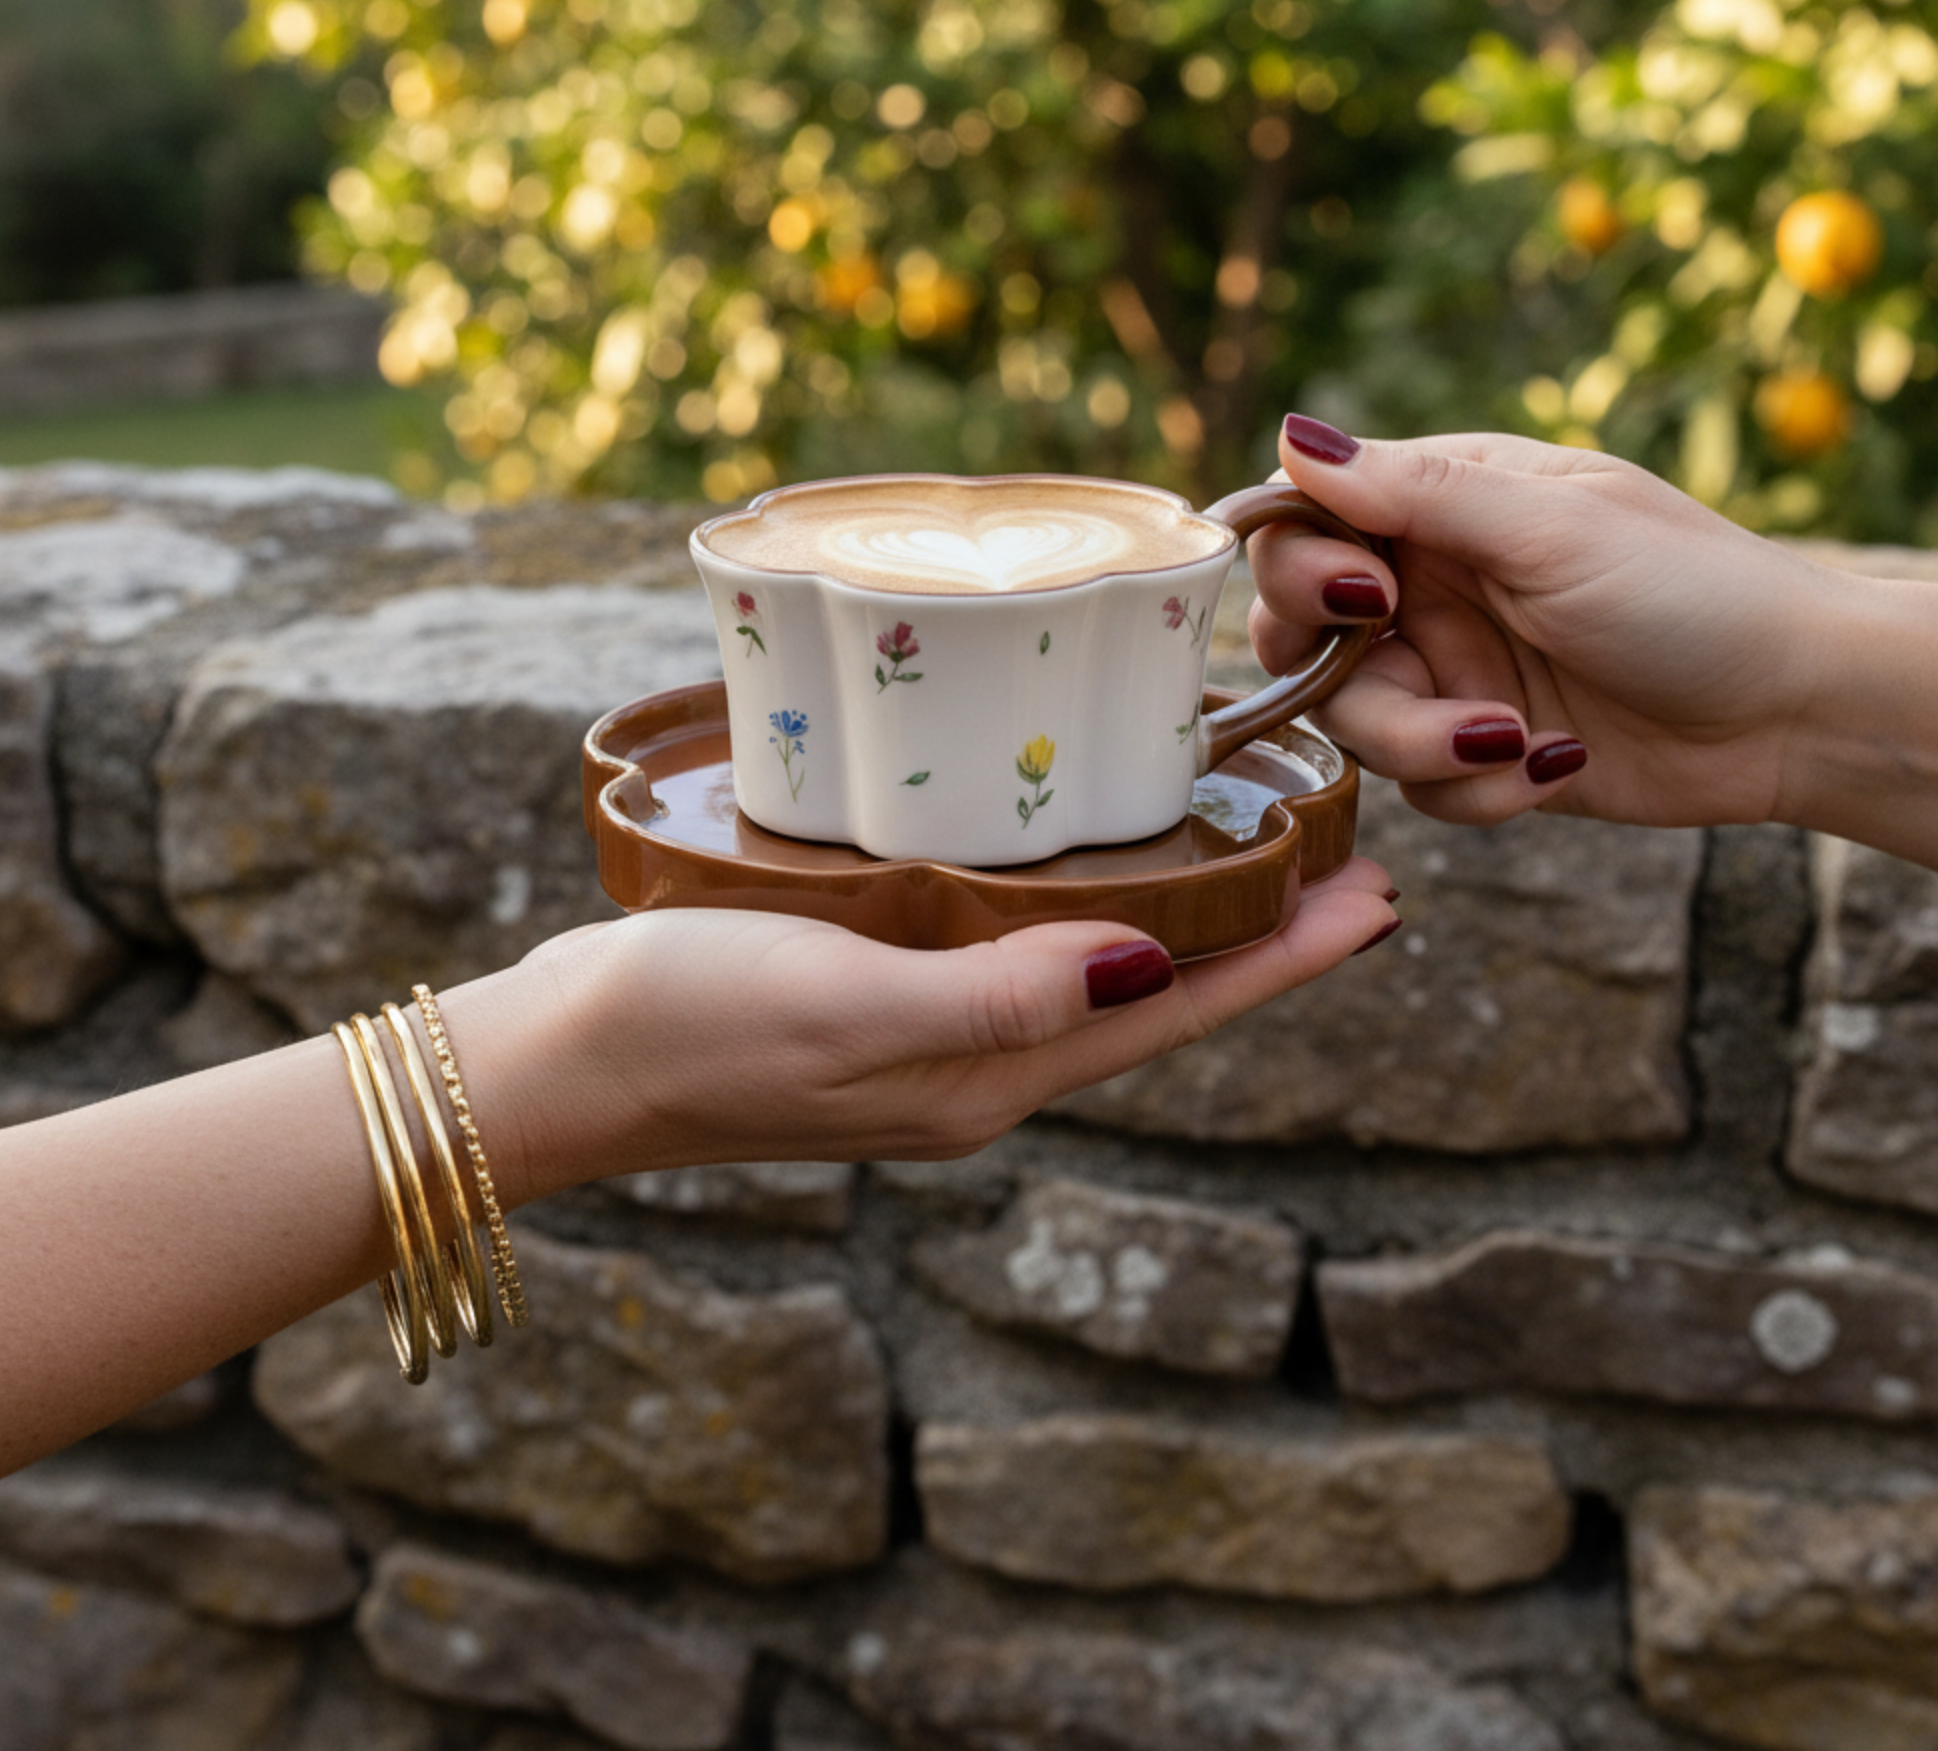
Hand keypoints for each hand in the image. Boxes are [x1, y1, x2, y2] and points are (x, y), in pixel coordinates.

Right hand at [468, 861, 1397, 1197]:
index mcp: (985, 1079)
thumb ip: (998, 998)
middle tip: (1346, 867)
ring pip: (1089, 973)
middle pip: (1152, 998)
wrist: (557, 1063)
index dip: (1282, 962)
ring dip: (1180, 920)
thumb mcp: (846, 1007)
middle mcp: (974, 1069)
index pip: (1170, 1014)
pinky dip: (1077, 908)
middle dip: (1258, 941)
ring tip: (1244, 858)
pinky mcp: (874, 994)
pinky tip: (1074, 863)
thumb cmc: (688, 1025)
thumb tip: (1149, 960)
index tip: (1381, 901)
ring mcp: (925, 1037)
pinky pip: (1014, 952)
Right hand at [1249, 419, 1844, 831]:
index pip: (1307, 520)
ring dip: (1420, 744)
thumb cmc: (1694, 593)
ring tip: (1509, 740)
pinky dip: (1475, 789)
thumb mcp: (1550, 529)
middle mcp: (1432, 587)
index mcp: (1445, 506)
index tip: (1362, 596)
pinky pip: (1418, 786)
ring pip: (1354, 721)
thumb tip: (1293, 436)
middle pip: (1299, 631)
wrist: (1796, 713)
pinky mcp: (1476, 751)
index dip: (1300, 564)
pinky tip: (1554, 765)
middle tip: (1404, 669)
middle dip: (1335, 668)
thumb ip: (1416, 491)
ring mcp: (1452, 672)